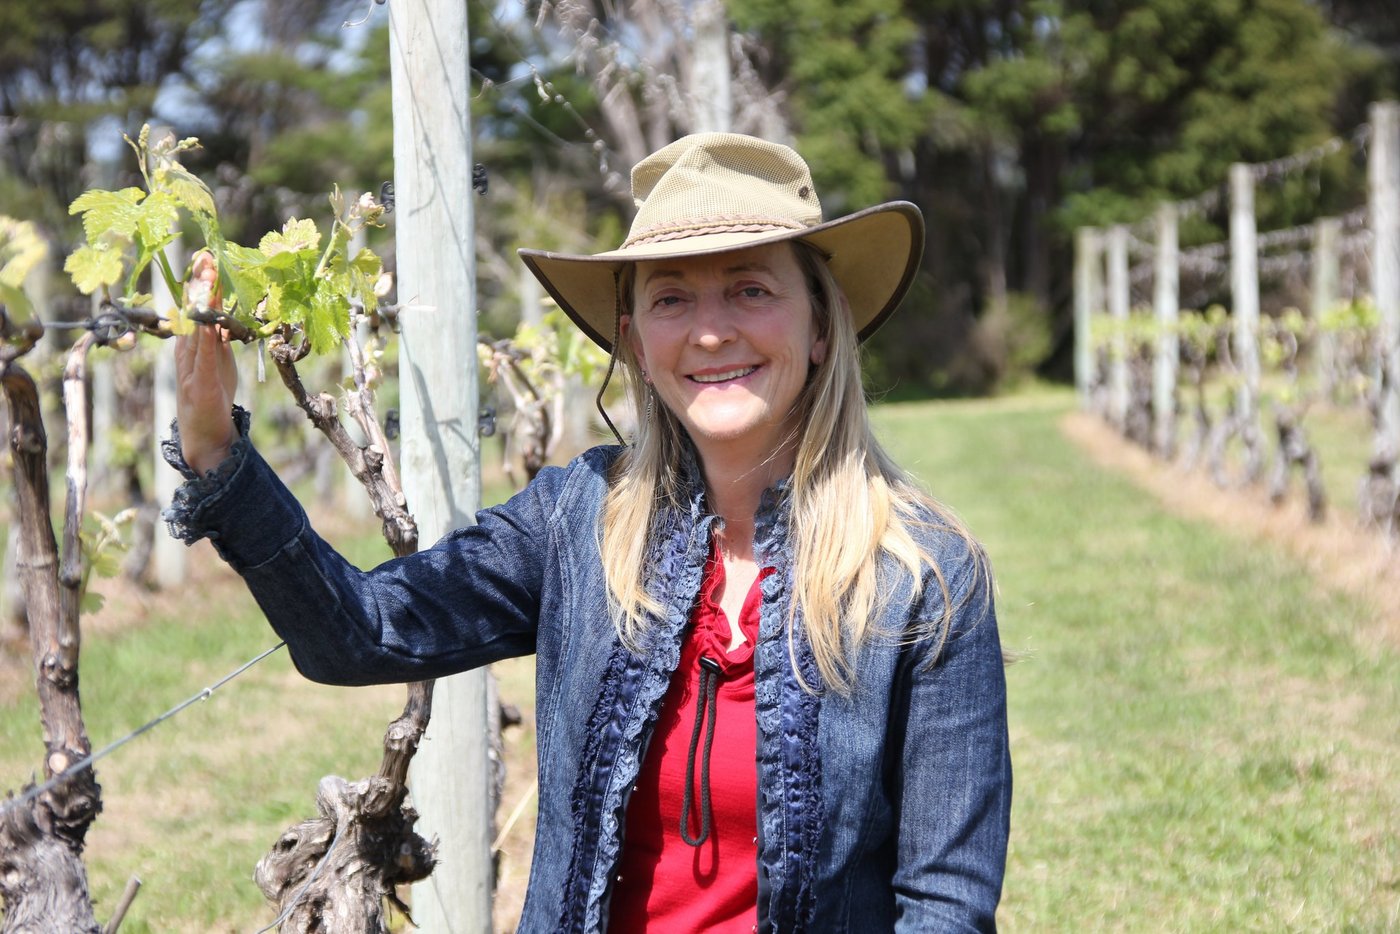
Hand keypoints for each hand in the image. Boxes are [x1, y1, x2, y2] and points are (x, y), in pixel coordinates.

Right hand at [175, 252, 237, 473]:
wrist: (205, 434)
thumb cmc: (212, 396)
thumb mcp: (218, 362)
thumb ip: (218, 340)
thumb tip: (224, 317)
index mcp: (191, 346)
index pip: (194, 309)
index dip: (200, 285)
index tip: (207, 259)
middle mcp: (186, 353)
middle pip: (191, 314)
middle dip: (199, 286)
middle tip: (206, 259)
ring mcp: (190, 368)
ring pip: (195, 331)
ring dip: (201, 306)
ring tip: (207, 282)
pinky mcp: (199, 385)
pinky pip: (204, 359)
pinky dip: (207, 340)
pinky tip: (211, 324)